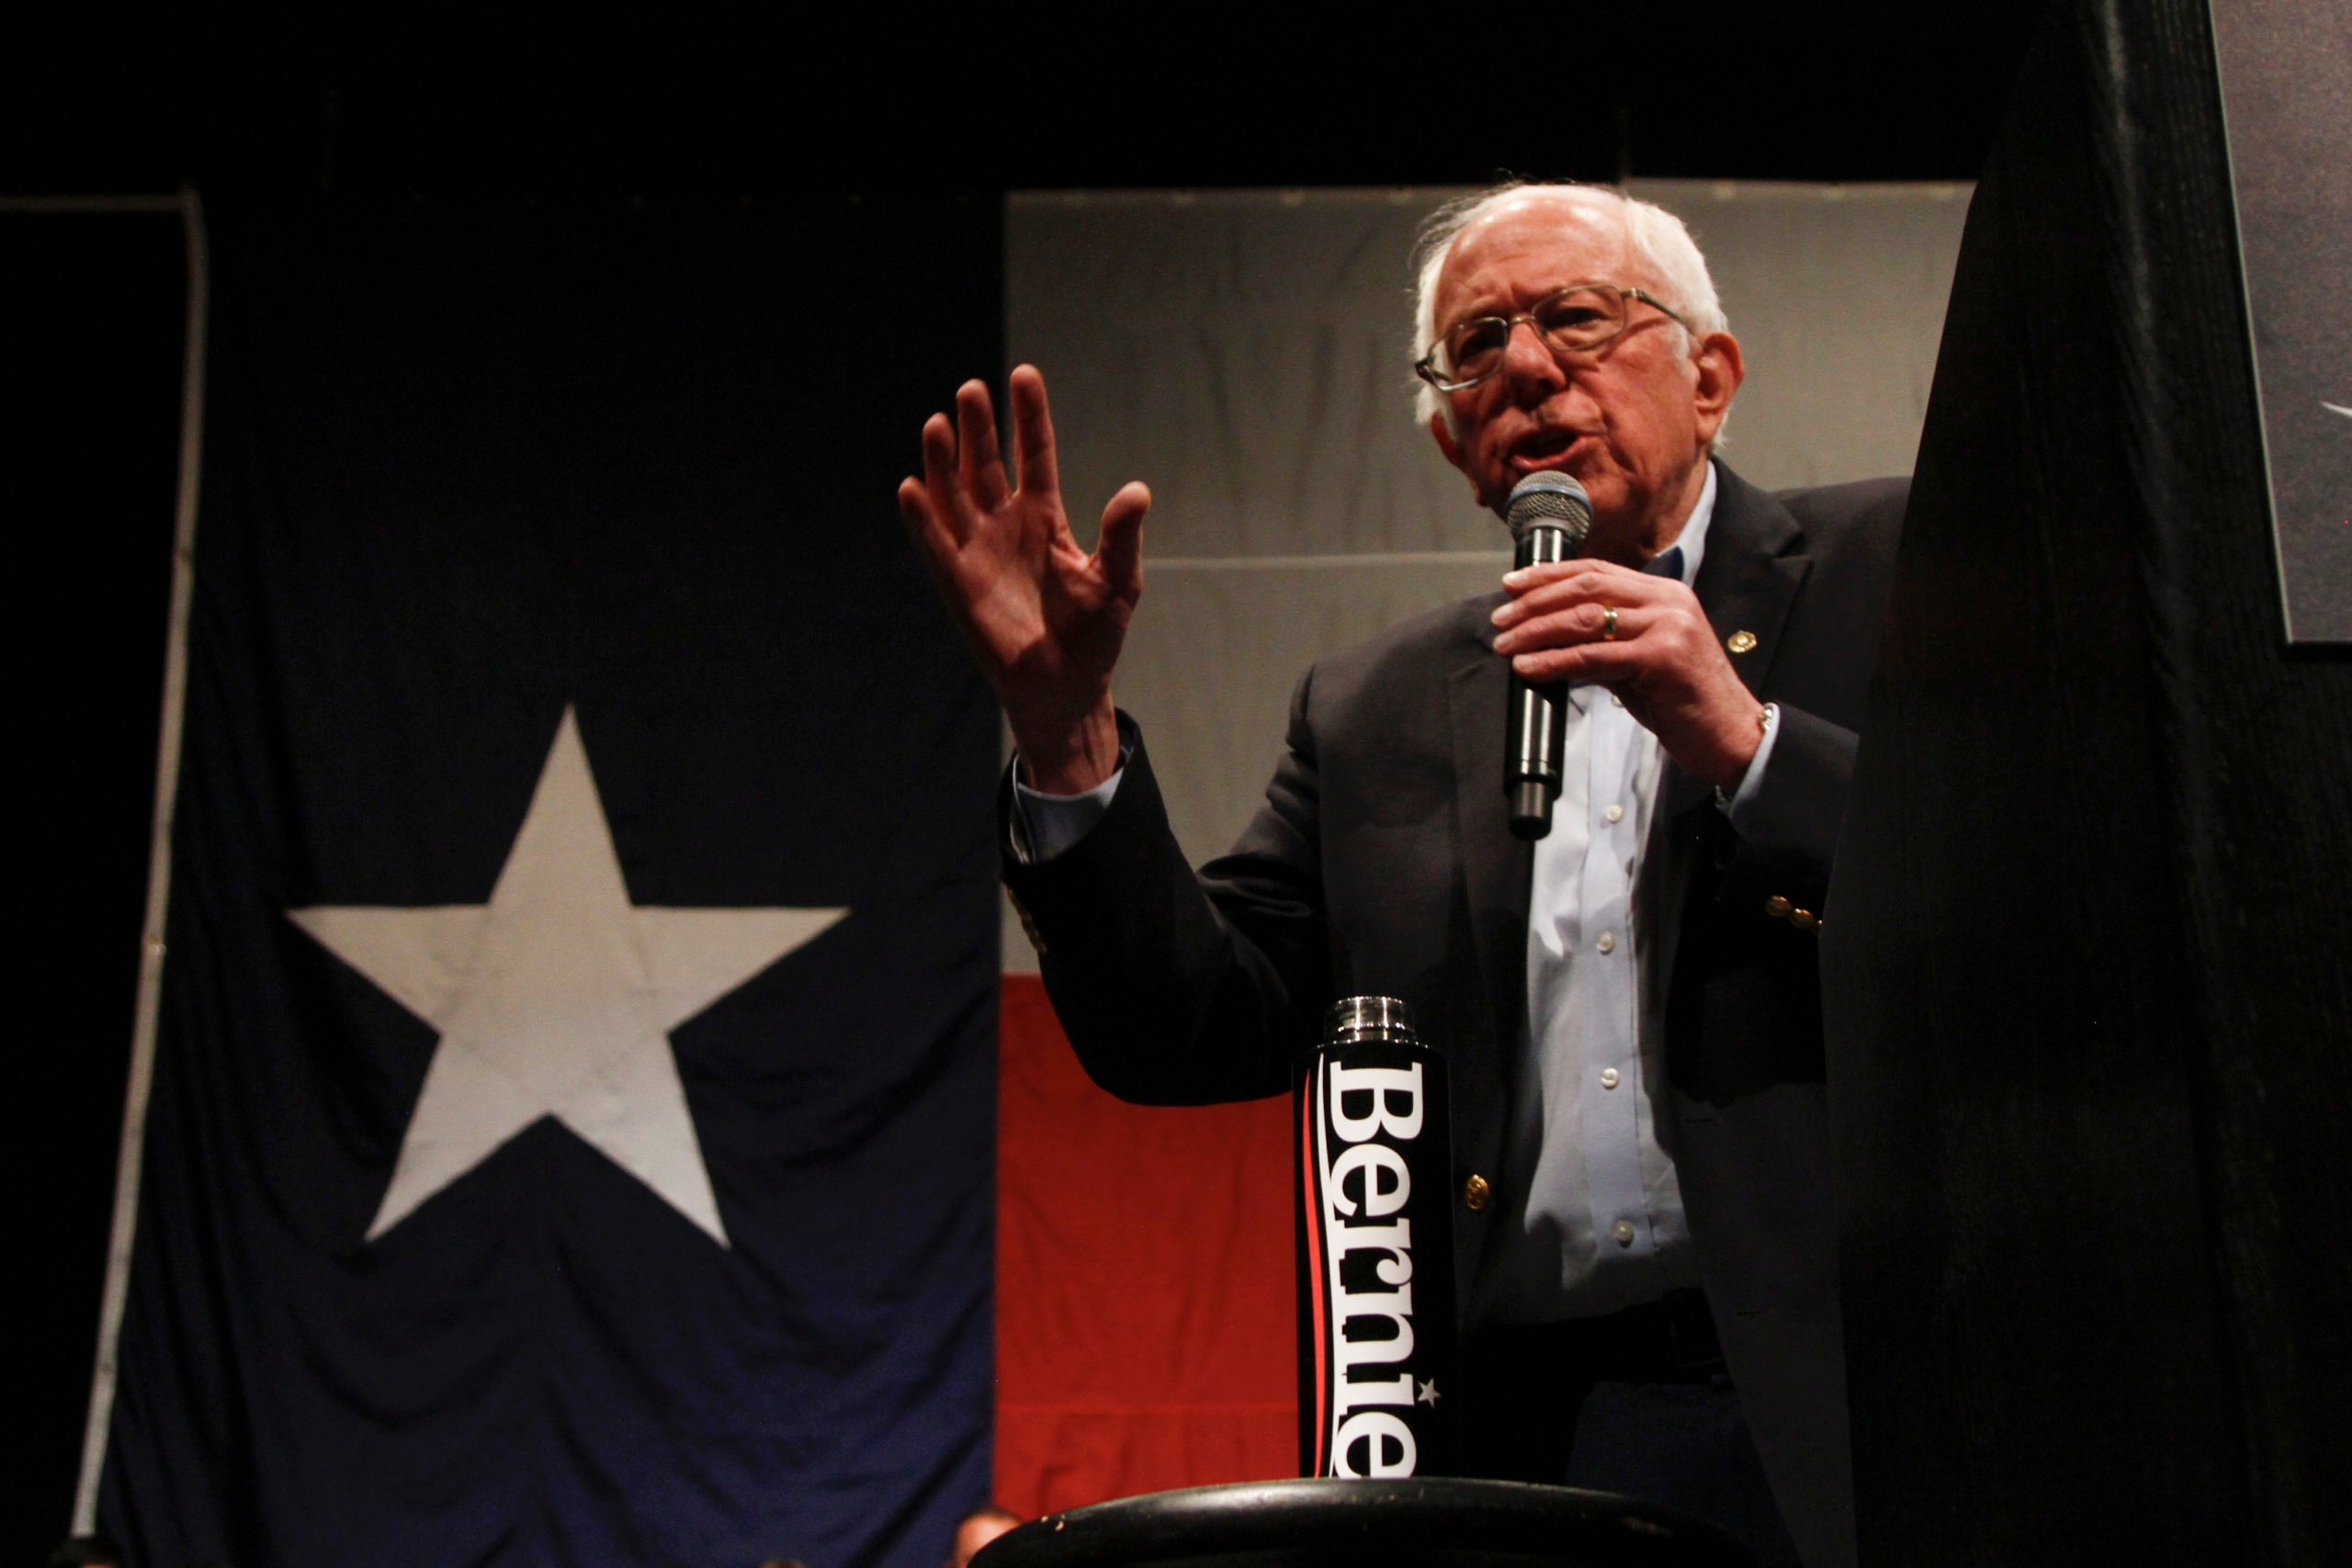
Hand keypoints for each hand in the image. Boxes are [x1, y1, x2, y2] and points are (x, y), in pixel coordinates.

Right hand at [897, 364, 1150, 793]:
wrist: (1065, 689)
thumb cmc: (1095, 636)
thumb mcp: (1118, 581)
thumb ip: (1122, 536)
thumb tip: (1136, 491)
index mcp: (1045, 517)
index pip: (1034, 454)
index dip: (1029, 416)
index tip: (1023, 375)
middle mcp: (1006, 525)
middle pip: (986, 464)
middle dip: (979, 428)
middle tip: (973, 390)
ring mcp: (978, 551)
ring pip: (954, 494)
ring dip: (944, 461)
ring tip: (939, 423)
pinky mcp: (958, 584)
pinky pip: (936, 544)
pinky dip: (922, 518)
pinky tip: (912, 487)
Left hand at [1491, 559, 1762, 789]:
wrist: (1733, 737)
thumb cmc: (1686, 703)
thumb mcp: (1642, 662)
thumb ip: (1605, 643)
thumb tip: (1551, 640)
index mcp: (1664, 594)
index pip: (1597, 571)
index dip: (1550, 575)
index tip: (1513, 585)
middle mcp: (1667, 601)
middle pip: (1586, 588)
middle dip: (1534, 602)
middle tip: (1501, 619)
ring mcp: (1667, 626)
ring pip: (1584, 618)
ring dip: (1536, 631)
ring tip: (1506, 644)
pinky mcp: (1661, 657)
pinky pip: (1593, 656)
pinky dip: (1553, 661)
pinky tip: (1528, 667)